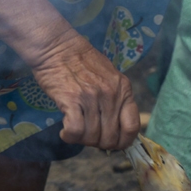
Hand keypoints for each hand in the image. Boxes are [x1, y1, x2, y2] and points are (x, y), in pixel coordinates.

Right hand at [31, 29, 139, 149]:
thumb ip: (115, 99)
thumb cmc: (82, 61)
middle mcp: (111, 94)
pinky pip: (76, 131)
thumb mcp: (109, 77)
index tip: (112, 144)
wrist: (58, 46)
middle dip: (98, 143)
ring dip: (82, 140)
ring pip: (92, 137)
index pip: (132, 127)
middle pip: (110, 138)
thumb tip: (115, 128)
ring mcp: (92, 97)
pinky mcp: (72, 99)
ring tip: (74, 130)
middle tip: (87, 136)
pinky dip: (70, 136)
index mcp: (124, 89)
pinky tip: (65, 131)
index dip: (123, 142)